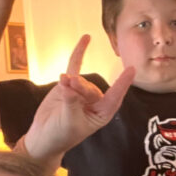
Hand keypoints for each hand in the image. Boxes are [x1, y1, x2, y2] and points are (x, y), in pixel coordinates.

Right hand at [24, 35, 135, 160]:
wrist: (43, 136)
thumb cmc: (60, 135)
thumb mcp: (69, 122)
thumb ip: (71, 103)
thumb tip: (69, 84)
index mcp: (102, 114)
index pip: (115, 98)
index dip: (122, 84)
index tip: (131, 69)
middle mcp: (95, 102)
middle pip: (92, 88)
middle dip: (80, 87)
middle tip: (68, 87)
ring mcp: (82, 92)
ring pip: (80, 80)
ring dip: (71, 81)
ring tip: (62, 84)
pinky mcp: (68, 85)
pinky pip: (76, 67)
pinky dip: (79, 53)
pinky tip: (86, 39)